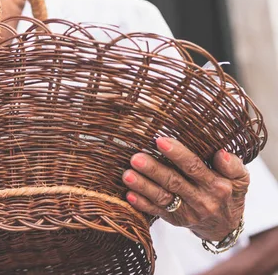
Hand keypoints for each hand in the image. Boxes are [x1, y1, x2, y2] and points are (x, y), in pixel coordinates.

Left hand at [122, 137, 249, 240]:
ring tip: (126, 174)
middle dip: (153, 170)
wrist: (224, 226)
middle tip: (136, 158)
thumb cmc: (229, 192)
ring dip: (143, 186)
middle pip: (174, 182)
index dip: (177, 154)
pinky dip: (142, 204)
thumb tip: (220, 153)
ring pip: (162, 198)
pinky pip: (156, 212)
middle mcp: (201, 200)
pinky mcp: (174, 219)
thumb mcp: (240, 179)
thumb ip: (233, 165)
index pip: (194, 168)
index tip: (160, 141)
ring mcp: (187, 212)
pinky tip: (129, 194)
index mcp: (217, 186)